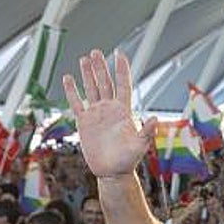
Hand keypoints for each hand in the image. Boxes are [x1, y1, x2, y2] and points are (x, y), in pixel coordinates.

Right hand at [63, 50, 157, 178]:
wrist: (112, 172)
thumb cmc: (129, 160)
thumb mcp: (140, 145)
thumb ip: (147, 132)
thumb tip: (155, 119)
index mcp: (124, 111)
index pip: (122, 85)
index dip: (121, 70)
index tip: (120, 54)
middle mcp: (110, 109)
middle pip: (105, 83)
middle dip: (101, 67)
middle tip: (96, 52)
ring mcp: (97, 114)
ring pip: (92, 89)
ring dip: (88, 74)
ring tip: (85, 59)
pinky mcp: (84, 122)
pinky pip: (77, 103)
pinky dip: (72, 91)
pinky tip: (69, 78)